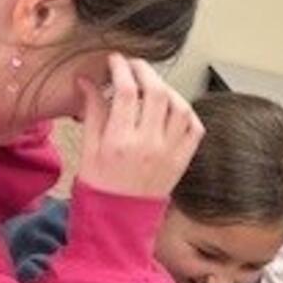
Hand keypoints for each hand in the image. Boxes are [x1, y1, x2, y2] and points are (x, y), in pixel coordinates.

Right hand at [76, 54, 202, 199]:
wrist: (119, 222)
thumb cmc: (99, 188)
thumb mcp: (88, 148)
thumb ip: (92, 111)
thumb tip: (87, 80)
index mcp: (119, 141)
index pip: (125, 90)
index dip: (120, 67)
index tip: (115, 61)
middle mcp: (148, 145)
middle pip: (156, 91)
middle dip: (145, 71)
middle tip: (134, 67)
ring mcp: (169, 153)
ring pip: (180, 107)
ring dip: (168, 89)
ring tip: (154, 87)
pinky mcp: (182, 161)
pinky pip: (195, 129)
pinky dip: (187, 113)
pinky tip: (173, 109)